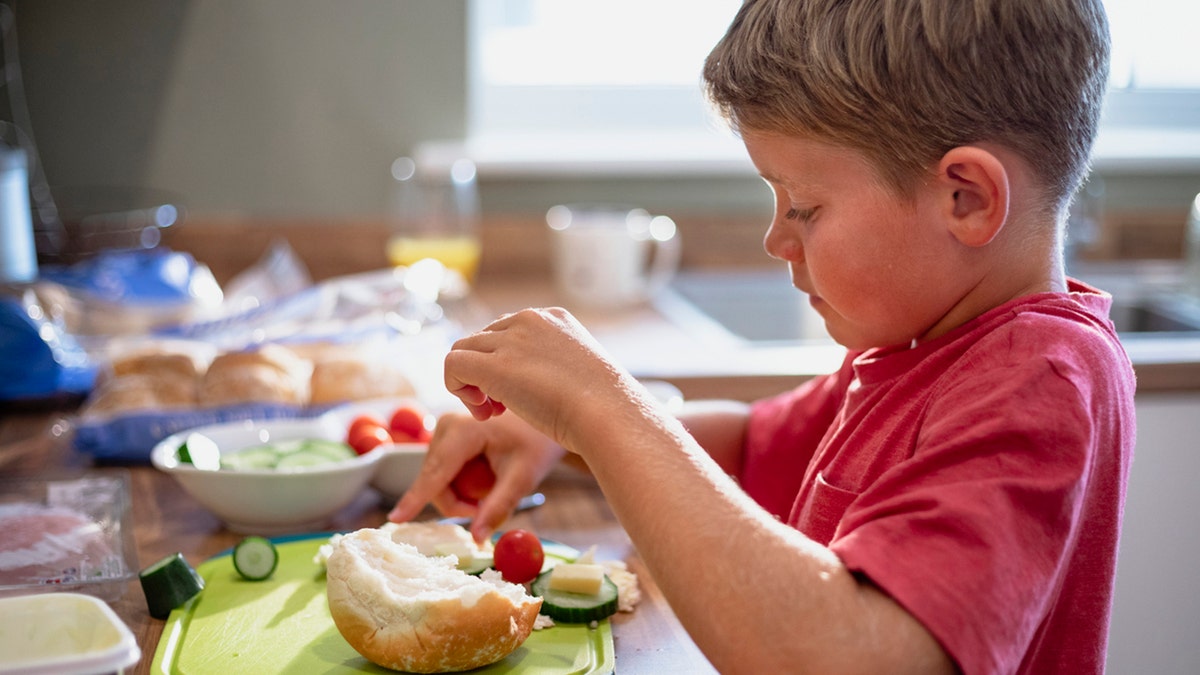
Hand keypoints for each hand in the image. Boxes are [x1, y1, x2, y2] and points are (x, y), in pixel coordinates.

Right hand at [388, 411, 563, 541]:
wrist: (546, 417)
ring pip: (439, 483)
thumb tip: (477, 539)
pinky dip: (463, 484)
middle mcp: (446, 426)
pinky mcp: (446, 439)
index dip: (416, 499)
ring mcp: (443, 431)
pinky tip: (486, 473)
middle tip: (492, 506)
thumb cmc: (537, 443)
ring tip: (495, 481)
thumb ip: (498, 507)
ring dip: (464, 495)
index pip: (435, 474)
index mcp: (462, 430)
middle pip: (436, 484)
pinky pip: (444, 475)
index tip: (395, 520)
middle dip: (462, 503)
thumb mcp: (522, 477)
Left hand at [442, 307, 642, 451]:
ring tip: (491, 412)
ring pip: (464, 349)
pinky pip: (452, 365)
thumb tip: (540, 385)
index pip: (508, 329)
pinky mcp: (494, 364)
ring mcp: (510, 339)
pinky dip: (457, 388)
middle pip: (483, 339)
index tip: (517, 393)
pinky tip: (483, 412)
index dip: (504, 362)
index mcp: (554, 318)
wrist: (608, 414)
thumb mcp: (582, 374)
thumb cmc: (603, 406)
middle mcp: (530, 319)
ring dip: (471, 383)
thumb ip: (556, 368)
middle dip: (486, 374)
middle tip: (501, 408)